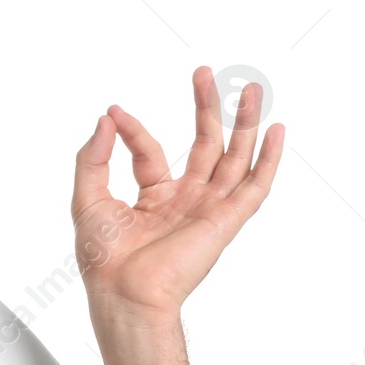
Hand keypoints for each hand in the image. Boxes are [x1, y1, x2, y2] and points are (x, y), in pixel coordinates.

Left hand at [71, 65, 283, 324]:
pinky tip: (276, 131)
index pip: (149, 151)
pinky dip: (268, 159)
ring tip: (251, 88)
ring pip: (234, 157)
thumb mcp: (87, 197)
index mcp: (153, 199)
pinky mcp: (226, 220)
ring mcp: (208, 209)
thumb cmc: (103, 258)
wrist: (123, 292)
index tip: (114, 112)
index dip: (132, 129)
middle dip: (206, 108)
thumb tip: (106, 118)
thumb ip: (93, 157)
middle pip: (204, 144)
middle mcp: (185, 201)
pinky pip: (255, 186)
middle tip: (205, 73)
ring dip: (245, 123)